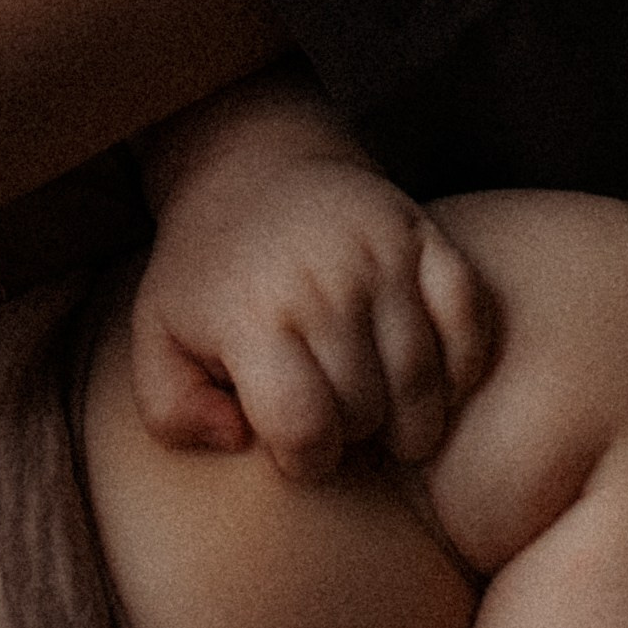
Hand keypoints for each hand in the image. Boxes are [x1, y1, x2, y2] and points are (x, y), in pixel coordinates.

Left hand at [130, 77, 493, 479]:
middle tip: (333, 416)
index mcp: (252, 315)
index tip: (297, 447)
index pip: (305, 430)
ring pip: (423, 382)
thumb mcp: (156, 338)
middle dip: (351, 434)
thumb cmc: (207, 273)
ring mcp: (381, 256)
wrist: (252, 167)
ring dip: (408, 417)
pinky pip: (471, 323)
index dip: (305, 460)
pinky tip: (430, 377)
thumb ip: (172, 411)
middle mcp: (322, 283)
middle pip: (367, 411)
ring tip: (379, 412)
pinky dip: (462, 366)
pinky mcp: (425, 236)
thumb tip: (240, 439)